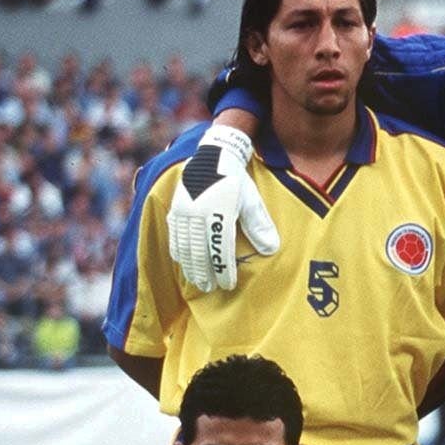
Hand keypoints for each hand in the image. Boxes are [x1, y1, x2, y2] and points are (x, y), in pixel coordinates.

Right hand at [165, 124, 278, 291]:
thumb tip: (270, 249)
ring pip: (184, 246)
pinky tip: (182, 261)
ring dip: (190, 266)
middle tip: (210, 288)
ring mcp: (183, 211)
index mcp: (219, 213)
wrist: (213, 156)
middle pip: (199, 252)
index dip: (224, 270)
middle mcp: (198, 214)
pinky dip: (178, 251)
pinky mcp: (175, 208)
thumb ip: (260, 225)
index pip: (221, 250)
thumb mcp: (252, 200)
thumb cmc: (237, 181)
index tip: (228, 284)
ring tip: (198, 281)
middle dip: (205, 273)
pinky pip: (174, 235)